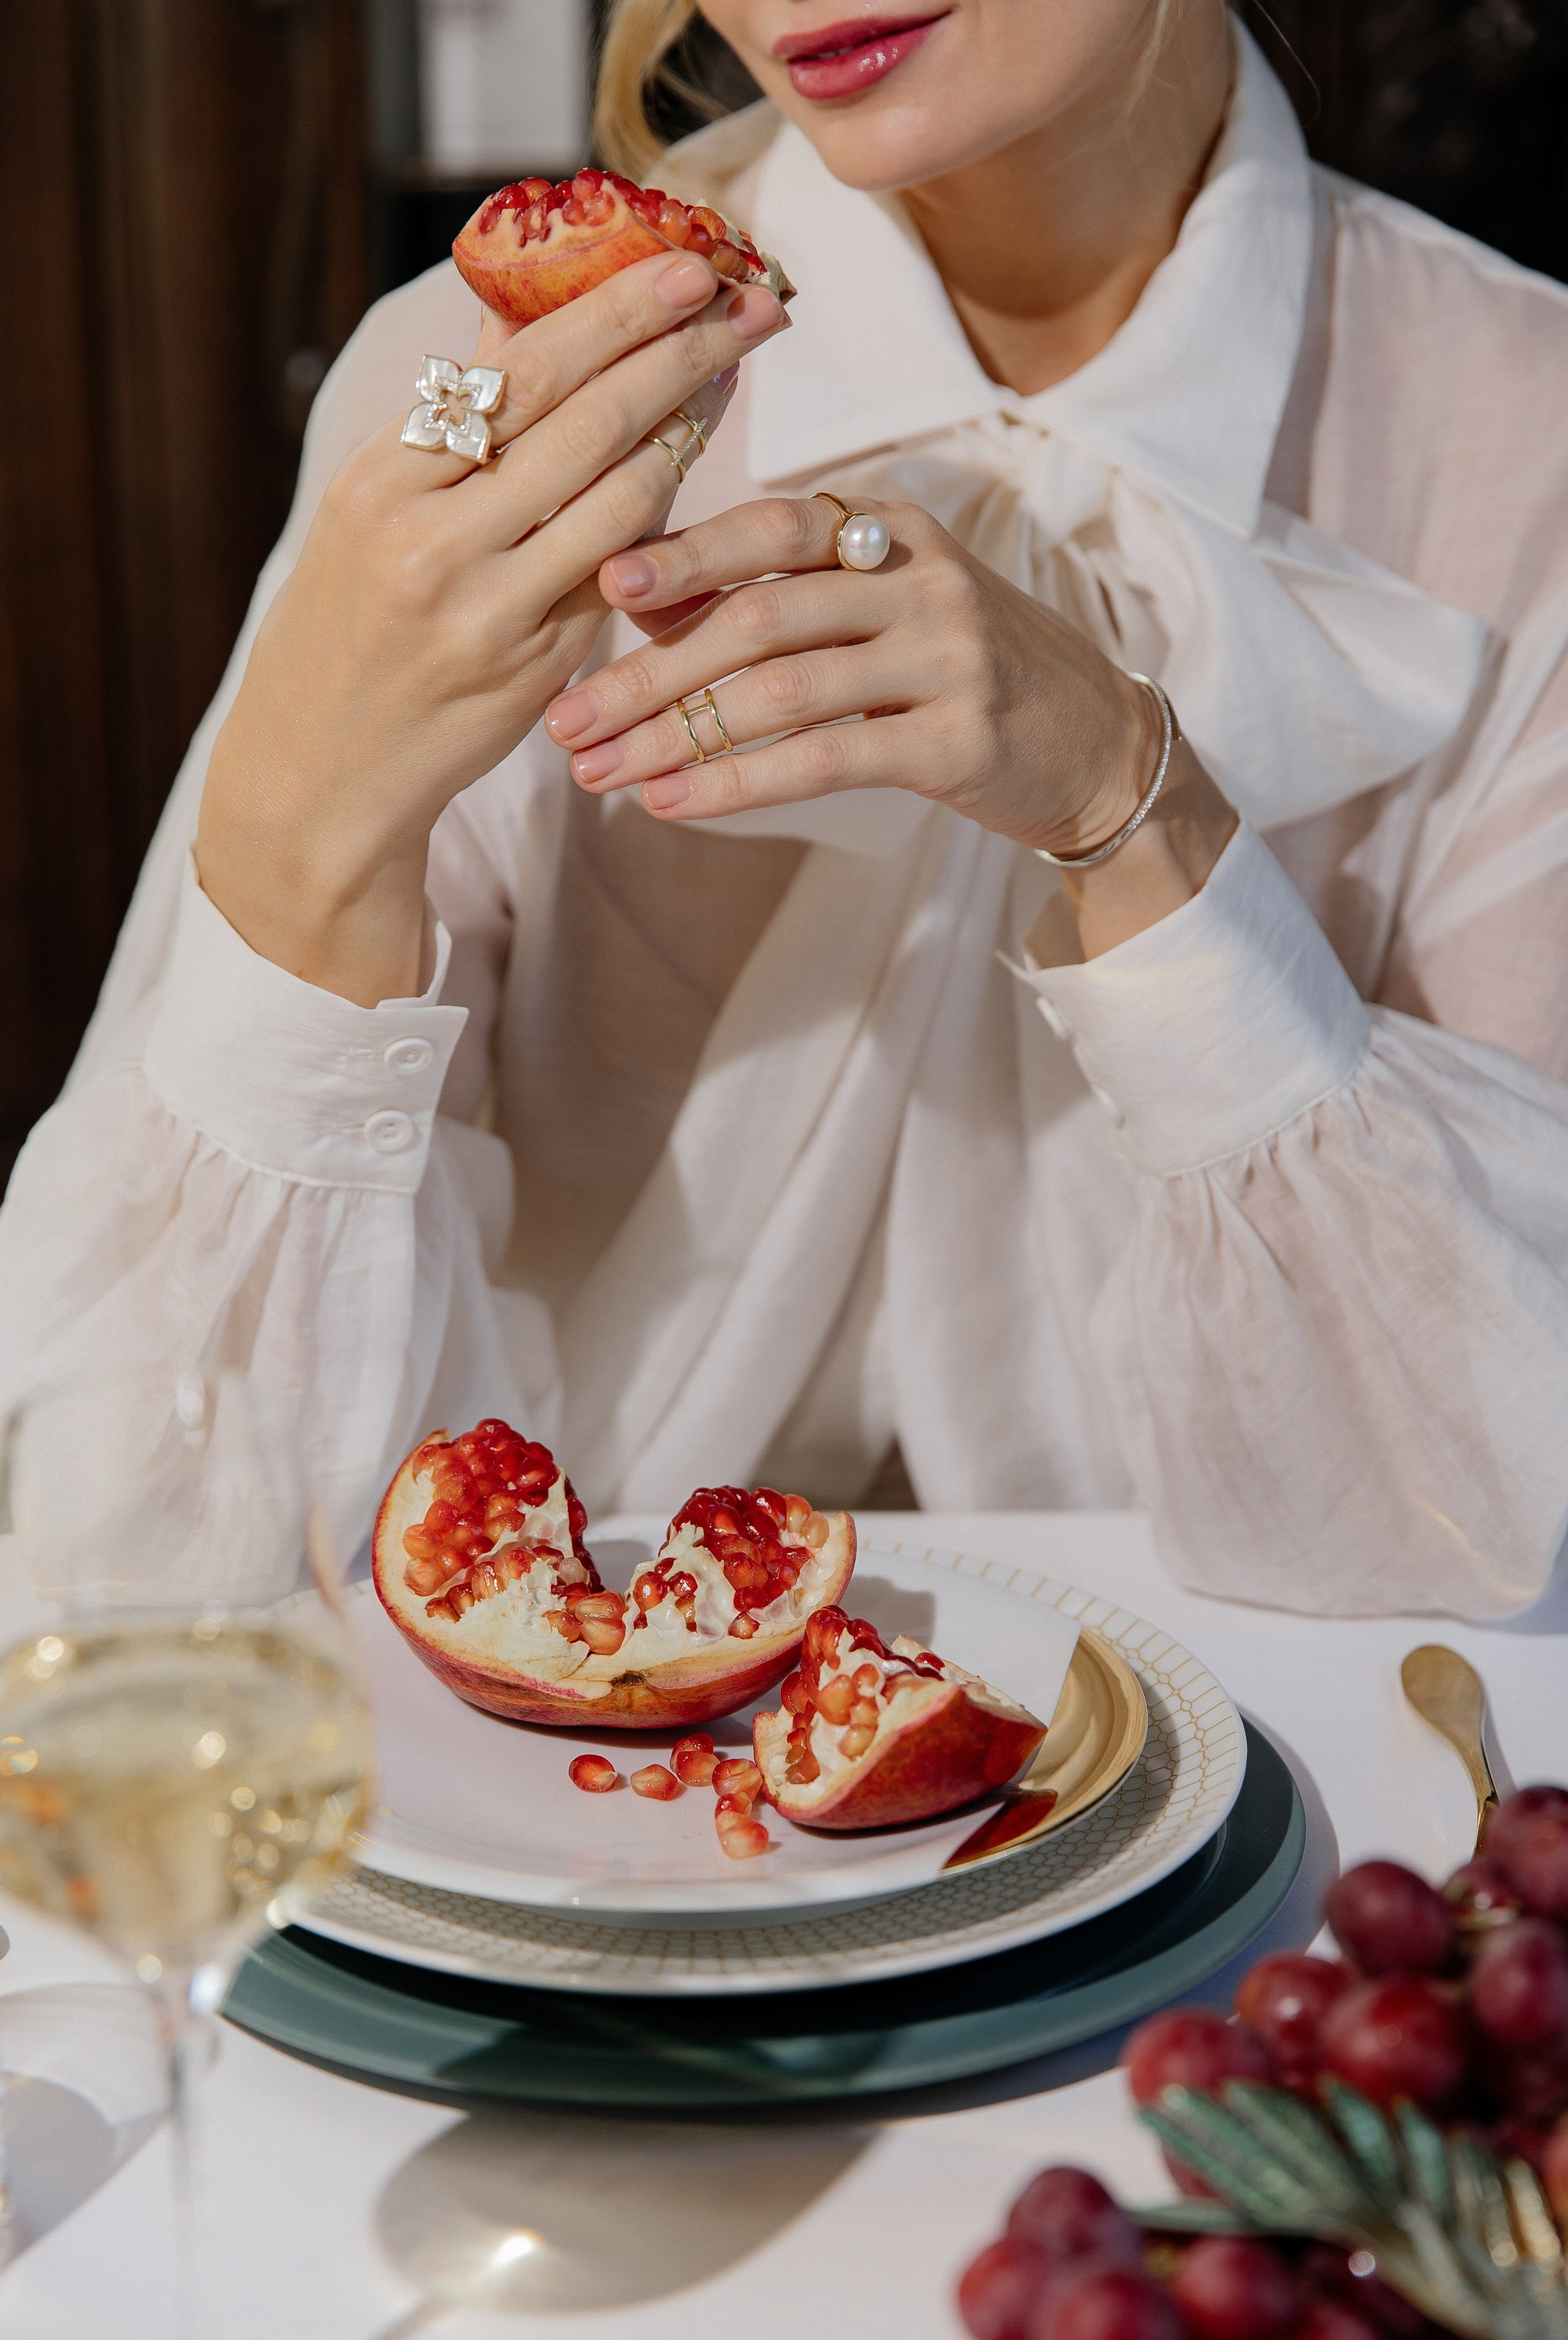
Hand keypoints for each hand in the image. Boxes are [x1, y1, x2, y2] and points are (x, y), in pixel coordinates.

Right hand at [198, 258, 786, 1002]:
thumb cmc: (355, 627)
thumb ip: (459, 418)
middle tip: (748, 300)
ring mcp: (484, 605)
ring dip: (689, 424)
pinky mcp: (529, 667)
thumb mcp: (379, 511)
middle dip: (675, 347)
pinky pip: (619, 575)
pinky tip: (699, 472)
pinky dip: (666, 518)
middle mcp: (430, 533)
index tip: (682, 263)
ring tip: (736, 370)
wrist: (318, 774)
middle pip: (581, 415)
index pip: (518, 367)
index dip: (612, 310)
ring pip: (615, 494)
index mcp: (387, 476)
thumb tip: (525, 308)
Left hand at [545, 494, 1236, 953]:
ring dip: (675, 736)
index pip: (770, 528)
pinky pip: (824, 759)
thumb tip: (645, 610)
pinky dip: (736, 783)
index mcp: (890, 530)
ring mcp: (946, 655)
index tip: (599, 583)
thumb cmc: (964, 676)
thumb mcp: (880, 614)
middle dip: (647, 673)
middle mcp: (920, 578)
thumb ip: (779, 600)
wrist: (1100, 746)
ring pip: (780, 691)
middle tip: (565, 718)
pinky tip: (671, 805)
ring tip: (598, 774)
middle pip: (757, 617)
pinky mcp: (959, 738)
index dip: (683, 554)